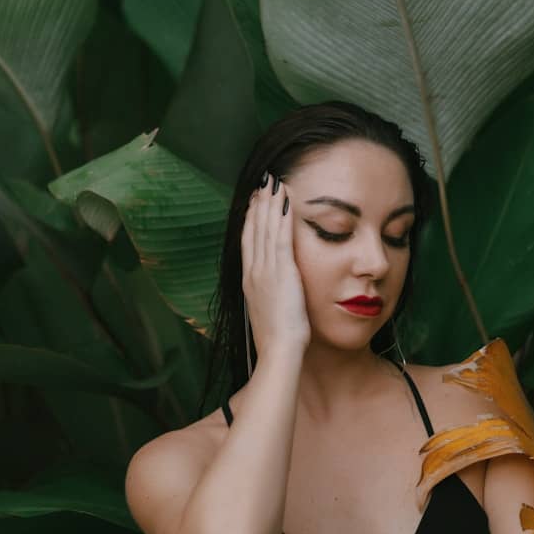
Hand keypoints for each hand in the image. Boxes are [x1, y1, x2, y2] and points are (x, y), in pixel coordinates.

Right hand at [241, 171, 309, 357]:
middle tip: (262, 182)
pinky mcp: (281, 272)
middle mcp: (253, 272)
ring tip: (274, 181)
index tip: (254, 203)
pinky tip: (285, 199)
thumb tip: (274, 296)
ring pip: (265, 228)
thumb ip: (270, 299)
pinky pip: (280, 237)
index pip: (248, 243)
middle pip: (253, 230)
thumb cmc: (277, 341)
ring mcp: (265, 271)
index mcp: (250, 282)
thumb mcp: (270, 315)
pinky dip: (282, 216)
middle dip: (257, 204)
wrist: (278, 351)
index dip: (250, 221)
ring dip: (269, 203)